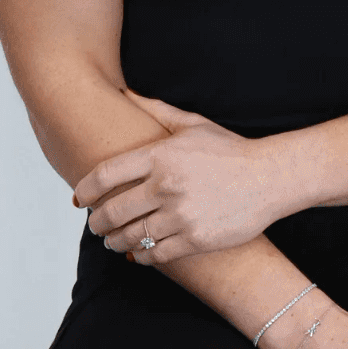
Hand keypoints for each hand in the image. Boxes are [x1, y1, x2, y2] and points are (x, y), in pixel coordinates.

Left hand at [73, 91, 285, 262]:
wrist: (269, 178)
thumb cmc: (229, 150)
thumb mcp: (192, 124)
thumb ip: (155, 110)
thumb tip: (124, 92)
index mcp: (161, 155)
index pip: (106, 174)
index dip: (85, 189)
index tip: (79, 198)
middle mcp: (166, 186)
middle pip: (112, 212)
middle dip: (97, 222)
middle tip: (95, 224)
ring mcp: (180, 215)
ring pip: (130, 237)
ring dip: (115, 241)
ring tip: (113, 240)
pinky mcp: (194, 240)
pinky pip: (154, 254)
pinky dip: (140, 255)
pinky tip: (138, 251)